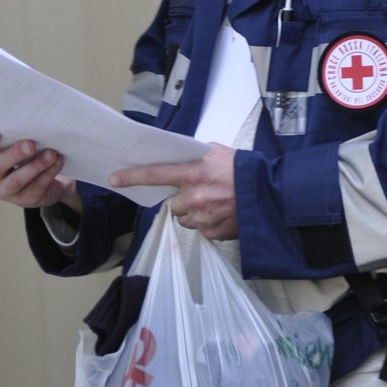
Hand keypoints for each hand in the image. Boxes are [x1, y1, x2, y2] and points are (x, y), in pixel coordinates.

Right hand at [0, 128, 80, 213]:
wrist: (49, 182)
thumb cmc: (31, 155)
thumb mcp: (23, 144)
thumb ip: (22, 134)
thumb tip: (35, 118)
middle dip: (14, 154)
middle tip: (31, 144)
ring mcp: (6, 191)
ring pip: (17, 180)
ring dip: (35, 165)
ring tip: (51, 154)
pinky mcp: (25, 200)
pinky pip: (36, 187)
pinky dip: (49, 172)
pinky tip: (58, 161)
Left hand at [113, 145, 238, 239]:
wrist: (271, 194)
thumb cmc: (245, 170)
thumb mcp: (219, 153)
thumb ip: (195, 157)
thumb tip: (180, 160)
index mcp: (195, 173)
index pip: (156, 175)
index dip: (133, 177)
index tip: (115, 179)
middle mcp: (195, 197)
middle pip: (173, 204)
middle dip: (183, 200)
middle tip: (203, 193)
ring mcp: (203, 217)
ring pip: (185, 218)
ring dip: (194, 212)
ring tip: (216, 204)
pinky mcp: (212, 232)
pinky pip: (201, 229)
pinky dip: (208, 222)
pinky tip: (224, 213)